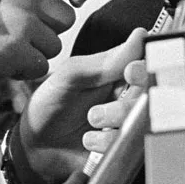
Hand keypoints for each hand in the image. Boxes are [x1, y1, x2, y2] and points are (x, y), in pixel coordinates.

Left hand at [15, 29, 146, 183]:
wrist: (35, 143)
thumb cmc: (51, 105)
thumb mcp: (70, 76)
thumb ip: (105, 61)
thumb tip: (139, 37)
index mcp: (118, 73)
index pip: (149, 66)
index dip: (144, 70)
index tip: (130, 73)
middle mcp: (127, 97)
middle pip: (149, 99)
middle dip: (125, 106)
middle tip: (98, 111)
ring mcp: (127, 123)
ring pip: (143, 123)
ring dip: (115, 123)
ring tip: (91, 121)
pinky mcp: (124, 147)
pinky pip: (132, 145)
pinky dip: (108, 142)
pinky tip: (89, 139)